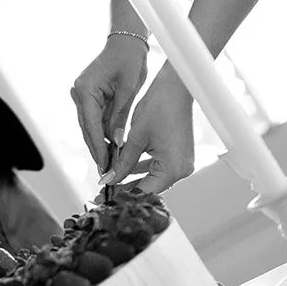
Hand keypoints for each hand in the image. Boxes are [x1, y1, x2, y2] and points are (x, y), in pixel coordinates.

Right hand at [70, 33, 148, 171]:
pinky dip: (102, 132)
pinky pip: (94, 118)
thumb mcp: (128, 89)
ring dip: (99, 142)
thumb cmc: (128, 59)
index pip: (91, 125)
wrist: (126, 42)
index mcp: (86, 90)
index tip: (105, 165)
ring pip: (90, 125)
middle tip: (107, 171)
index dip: (99, 147)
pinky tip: (111, 146)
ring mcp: (83, 94)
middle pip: (87, 128)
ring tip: (109, 163)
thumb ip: (120, 116)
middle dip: (97, 149)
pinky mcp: (89, 95)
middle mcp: (79, 93)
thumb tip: (118, 142)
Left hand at [106, 69, 194, 195]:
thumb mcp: (135, 138)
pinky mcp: (178, 155)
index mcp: (173, 168)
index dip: (123, 195)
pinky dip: (142, 167)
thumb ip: (122, 162)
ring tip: (111, 178)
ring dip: (132, 177)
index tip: (106, 198)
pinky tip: (124, 166)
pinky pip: (158, 166)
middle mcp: (181, 169)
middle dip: (126, 188)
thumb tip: (109, 179)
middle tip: (104, 190)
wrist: (175, 87)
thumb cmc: (160, 106)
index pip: (144, 192)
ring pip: (152, 177)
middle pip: (149, 187)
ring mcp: (182, 162)